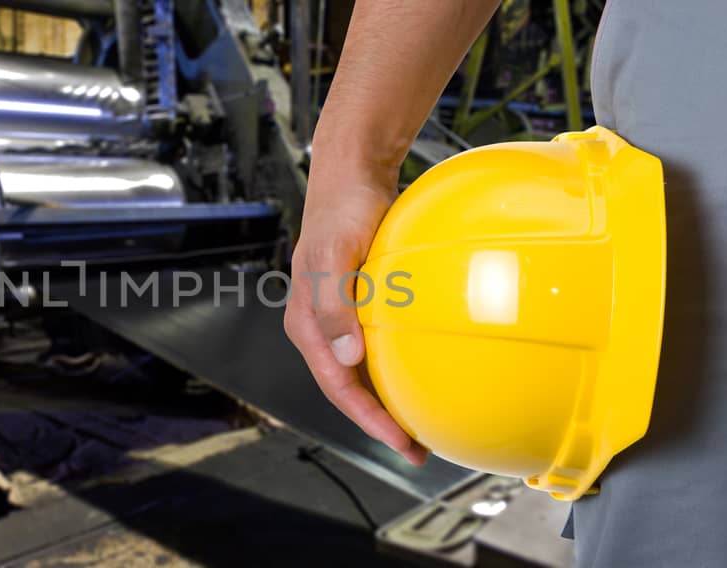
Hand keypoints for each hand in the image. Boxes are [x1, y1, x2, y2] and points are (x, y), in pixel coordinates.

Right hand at [284, 166, 429, 465]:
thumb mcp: (335, 255)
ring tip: (419, 426)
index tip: (400, 441)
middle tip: (417, 450)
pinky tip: (420, 376)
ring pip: (360, 374)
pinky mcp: (357, 306)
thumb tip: (347, 356)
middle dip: (378, 424)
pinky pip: (375, 350)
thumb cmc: (342, 211)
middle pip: (347, 390)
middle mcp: (319, 329)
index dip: (367, 420)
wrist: (351, 176)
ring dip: (386, 402)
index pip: (337, 387)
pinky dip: (393, 370)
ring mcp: (338, 320)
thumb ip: (335, 305)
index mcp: (306, 325)